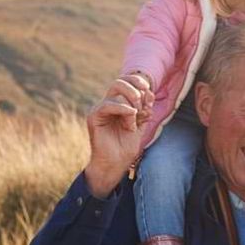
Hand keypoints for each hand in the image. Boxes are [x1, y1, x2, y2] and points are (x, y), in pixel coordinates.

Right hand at [84, 78, 152, 197]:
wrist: (115, 163)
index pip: (126, 82)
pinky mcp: (94, 117)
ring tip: (137, 114)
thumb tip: (150, 92)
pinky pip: (107, 104)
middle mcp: (109, 104)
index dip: (138, 82)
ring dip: (131, 98)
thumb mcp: (140, 124)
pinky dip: (123, 108)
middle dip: (135, 87)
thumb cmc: (126, 146)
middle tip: (143, 102)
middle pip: (120, 81)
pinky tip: (132, 116)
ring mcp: (100, 109)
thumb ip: (144, 108)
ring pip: (115, 89)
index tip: (149, 91)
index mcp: (119, 104)